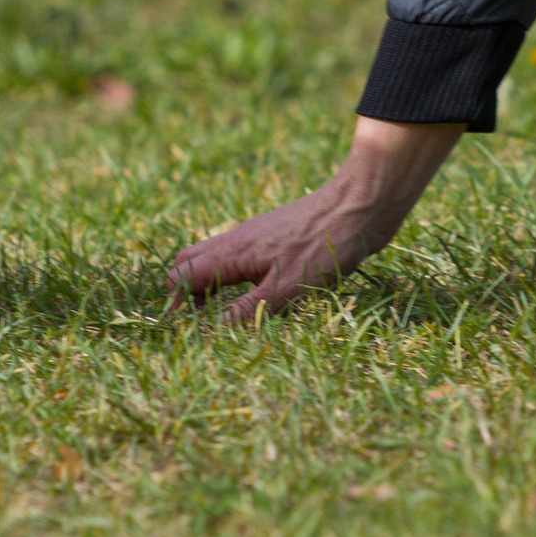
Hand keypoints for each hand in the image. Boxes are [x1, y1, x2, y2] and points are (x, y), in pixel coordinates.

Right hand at [168, 117, 463, 322]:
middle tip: (198, 318)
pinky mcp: (273, 235)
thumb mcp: (288, 288)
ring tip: (224, 310)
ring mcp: (253, 235)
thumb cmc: (325, 246)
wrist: (359, 205)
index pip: (183, 275)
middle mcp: (235, 240)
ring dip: (209, 281)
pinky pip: (237, 254)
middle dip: (185, 289)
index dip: (176, 302)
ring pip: (213, 256)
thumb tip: (215, 331)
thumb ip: (249, 310)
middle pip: (190, 260)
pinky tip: (258, 291)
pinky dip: (232, 273)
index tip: (186, 328)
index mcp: (232, 253)